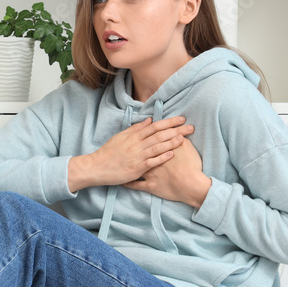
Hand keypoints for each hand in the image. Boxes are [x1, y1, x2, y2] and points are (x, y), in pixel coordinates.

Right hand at [68, 116, 193, 191]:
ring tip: (183, 138)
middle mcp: (136, 144)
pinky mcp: (136, 168)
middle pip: (159, 135)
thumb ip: (135, 129)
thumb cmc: (109, 152)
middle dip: (176, 130)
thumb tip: (149, 120)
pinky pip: (151, 162)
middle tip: (190, 127)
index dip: (169, 122)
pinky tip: (172, 154)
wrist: (97, 167)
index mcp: (133, 136)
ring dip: (171, 142)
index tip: (181, 119)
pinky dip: (162, 157)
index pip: (155, 126)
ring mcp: (137, 156)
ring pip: (157, 147)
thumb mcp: (120, 137)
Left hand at [124, 135, 210, 207]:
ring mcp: (149, 173)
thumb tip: (178, 133)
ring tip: (118, 161)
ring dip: (126, 164)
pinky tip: (123, 181)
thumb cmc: (191, 166)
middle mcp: (151, 160)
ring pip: (134, 167)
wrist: (191, 185)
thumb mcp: (188, 148)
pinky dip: (128, 183)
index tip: (140, 137)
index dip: (145, 137)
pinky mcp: (150, 186)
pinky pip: (135, 185)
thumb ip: (180, 139)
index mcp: (159, 149)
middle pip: (139, 152)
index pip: (150, 139)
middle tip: (127, 148)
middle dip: (132, 149)